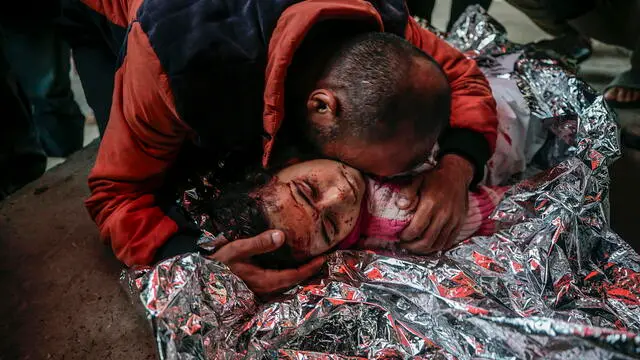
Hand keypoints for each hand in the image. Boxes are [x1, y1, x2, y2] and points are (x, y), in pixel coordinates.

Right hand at [208, 230, 324, 295]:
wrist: (200, 280)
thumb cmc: (218, 264)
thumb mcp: (238, 250)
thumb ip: (259, 243)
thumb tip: (282, 235)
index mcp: (265, 281)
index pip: (295, 275)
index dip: (310, 267)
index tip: (324, 258)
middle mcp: (266, 290)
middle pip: (293, 282)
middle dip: (308, 271)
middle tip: (322, 260)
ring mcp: (260, 291)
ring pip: (286, 284)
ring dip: (298, 274)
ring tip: (309, 262)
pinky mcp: (255, 289)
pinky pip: (277, 283)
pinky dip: (287, 275)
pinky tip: (288, 266)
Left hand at [397, 154, 472, 253]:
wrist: (457, 174)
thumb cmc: (435, 178)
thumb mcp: (417, 180)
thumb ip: (407, 193)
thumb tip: (400, 206)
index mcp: (431, 204)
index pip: (417, 229)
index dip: (406, 237)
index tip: (400, 237)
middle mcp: (444, 214)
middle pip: (427, 240)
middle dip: (413, 247)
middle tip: (405, 245)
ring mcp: (453, 220)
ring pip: (438, 244)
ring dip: (425, 249)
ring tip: (415, 247)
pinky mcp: (460, 223)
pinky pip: (449, 242)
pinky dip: (438, 247)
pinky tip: (429, 244)